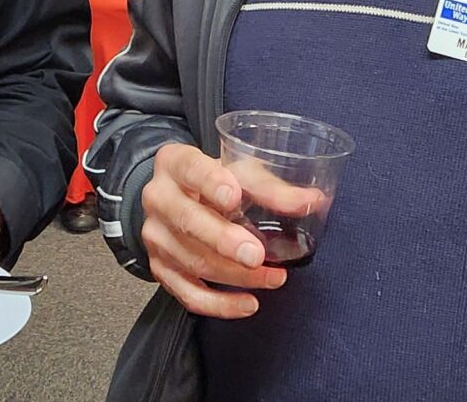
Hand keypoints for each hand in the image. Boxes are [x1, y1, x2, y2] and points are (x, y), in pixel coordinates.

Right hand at [138, 143, 284, 318]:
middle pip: (187, 220)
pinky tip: (247, 303)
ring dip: (236, 276)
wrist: (179, 199)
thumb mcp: (240, 172)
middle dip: (223, 240)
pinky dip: (219, 304)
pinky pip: (187, 293)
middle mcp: (158, 198)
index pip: (190, 168)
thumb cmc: (215, 181)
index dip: (210, 183)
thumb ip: (271, 188)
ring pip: (192, 261)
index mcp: (175, 163)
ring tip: (273, 277)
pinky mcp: (160, 267)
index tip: (234, 197)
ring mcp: (155, 236)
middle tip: (257, 255)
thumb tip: (311, 201)